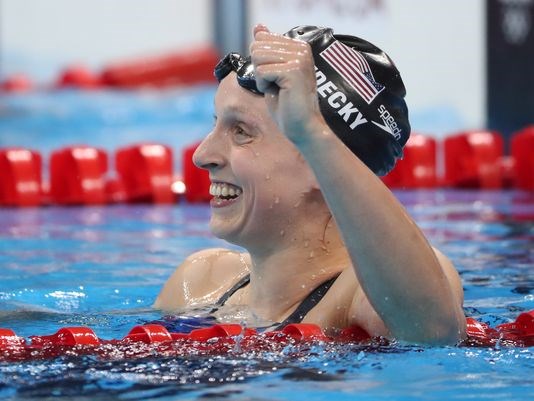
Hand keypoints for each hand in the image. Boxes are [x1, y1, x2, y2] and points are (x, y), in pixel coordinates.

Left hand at [250, 25, 325, 144]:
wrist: (301, 127)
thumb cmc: (287, 104)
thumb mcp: (271, 71)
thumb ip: (266, 49)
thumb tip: (258, 27)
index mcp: (299, 46)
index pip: (260, 39)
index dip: (260, 62)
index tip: (276, 77)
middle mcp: (302, 48)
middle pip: (257, 47)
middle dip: (259, 69)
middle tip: (277, 85)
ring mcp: (299, 58)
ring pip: (258, 57)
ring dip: (262, 78)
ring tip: (280, 89)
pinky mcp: (294, 70)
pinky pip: (262, 71)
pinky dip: (265, 86)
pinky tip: (280, 93)